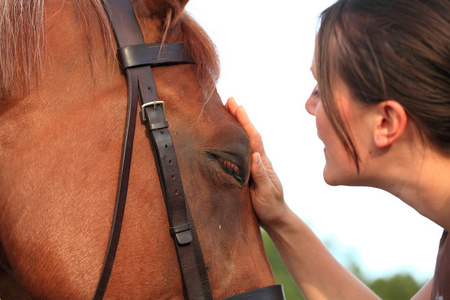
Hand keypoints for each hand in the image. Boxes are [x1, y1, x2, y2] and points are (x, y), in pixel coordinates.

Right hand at [225, 97, 287, 228]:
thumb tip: (255, 155)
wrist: (276, 217)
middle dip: (240, 117)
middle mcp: (259, 160)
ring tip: (227, 111)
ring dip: (237, 125)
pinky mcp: (249, 172)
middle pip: (249, 134)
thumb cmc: (271, 206)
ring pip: (245, 141)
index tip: (237, 106)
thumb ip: (261, 175)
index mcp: (262, 163)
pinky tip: (229, 136)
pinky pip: (241, 152)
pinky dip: (236, 140)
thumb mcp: (267, 192)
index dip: (245, 122)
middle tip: (229, 101)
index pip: (253, 138)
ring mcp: (254, 165)